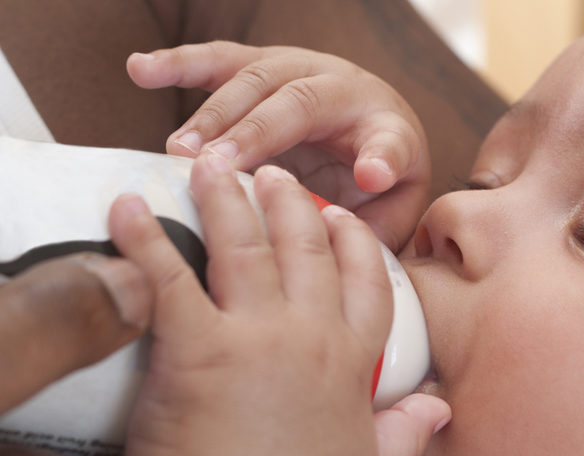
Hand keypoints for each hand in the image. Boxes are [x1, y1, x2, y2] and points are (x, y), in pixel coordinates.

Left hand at [109, 153, 447, 455]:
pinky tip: (128, 206)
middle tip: (274, 176)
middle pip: (307, 247)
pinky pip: (171, 276)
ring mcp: (258, 334)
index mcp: (351, 358)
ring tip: (216, 167)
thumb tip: (442, 409)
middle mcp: (312, 333)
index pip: (367, 281)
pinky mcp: (198, 346)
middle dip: (291, 202)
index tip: (341, 218)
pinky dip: (145, 237)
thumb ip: (408, 430)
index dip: (355, 242)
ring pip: (248, 245)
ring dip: (230, 198)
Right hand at [127, 41, 430, 252]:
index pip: (384, 142)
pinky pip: (219, 61)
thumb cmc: (380, 185)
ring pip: (253, 78)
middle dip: (256, 134)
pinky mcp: (261, 68)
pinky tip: (140, 69)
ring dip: (212, 114)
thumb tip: (362, 204)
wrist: (372, 138)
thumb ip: (383, 220)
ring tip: (179, 152)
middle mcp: (344, 86)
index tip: (371, 177)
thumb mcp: (398, 208)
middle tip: (217, 170)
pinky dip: (179, 64)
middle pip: (298, 101)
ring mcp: (299, 70)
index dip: (379, 159)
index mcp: (388, 127)